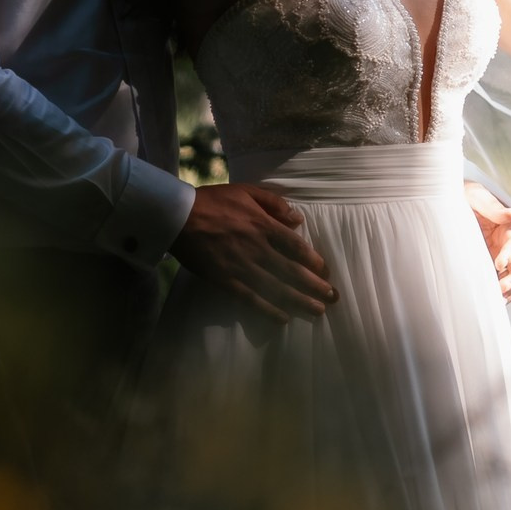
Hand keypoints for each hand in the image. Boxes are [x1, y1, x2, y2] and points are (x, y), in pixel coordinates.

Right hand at [173, 182, 335, 322]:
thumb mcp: (247, 191)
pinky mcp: (225, 280)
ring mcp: (241, 266)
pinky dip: (268, 310)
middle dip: (314, 286)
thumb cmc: (213, 201)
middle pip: (292, 271)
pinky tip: (283, 319)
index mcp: (263, 225)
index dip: (314, 261)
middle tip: (332, 298)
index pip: (296, 247)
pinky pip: (251, 299)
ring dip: (298, 301)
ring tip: (316, 312)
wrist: (177, 216)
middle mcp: (257, 248)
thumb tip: (298, 219)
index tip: (326, 272)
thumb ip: (274, 203)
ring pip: (276, 288)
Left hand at [465, 180, 510, 302]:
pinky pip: (498, 285)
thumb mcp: (475, 195)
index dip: (510, 254)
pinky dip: (497, 295)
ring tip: (497, 301)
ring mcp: (499, 260)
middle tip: (501, 288)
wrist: (444, 204)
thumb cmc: (463, 196)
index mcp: (510, 227)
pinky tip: (489, 303)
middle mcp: (508, 246)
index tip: (498, 263)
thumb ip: (492, 206)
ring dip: (509, 291)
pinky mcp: (488, 270)